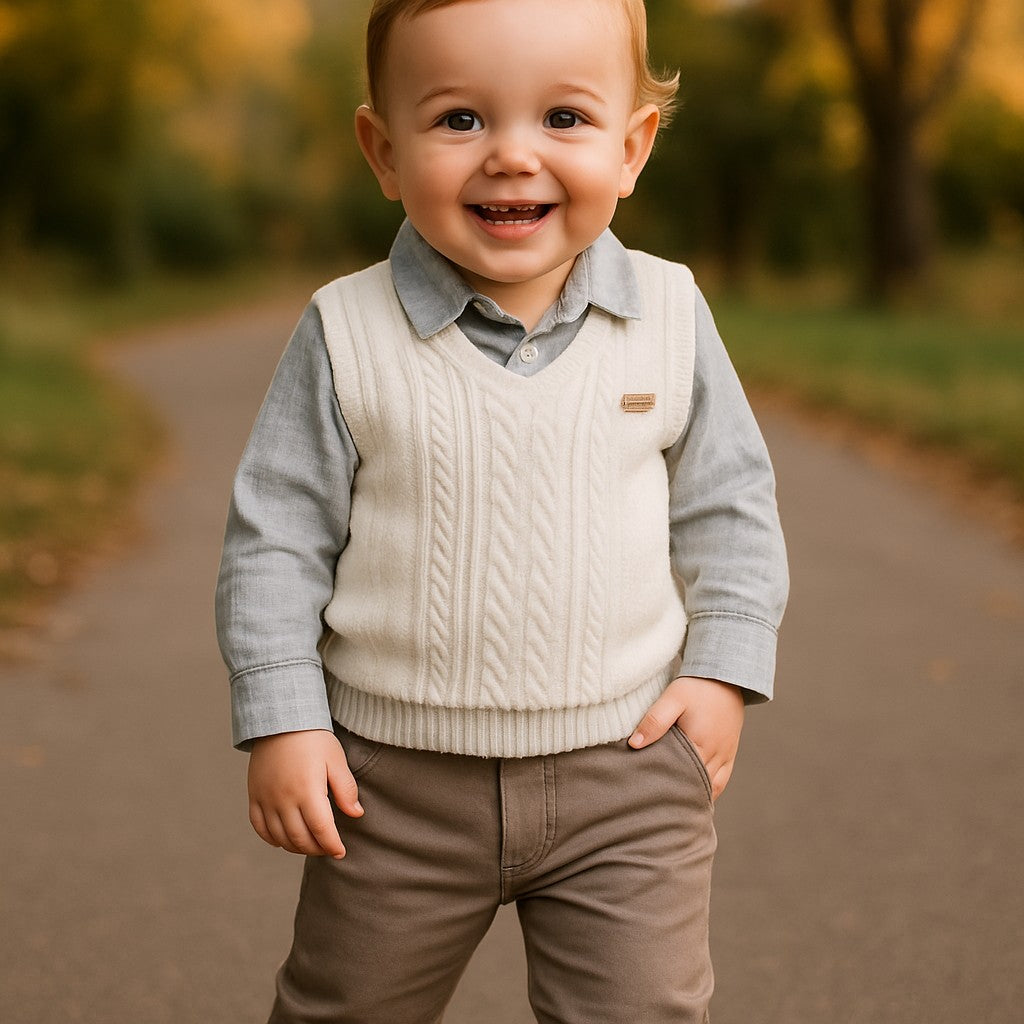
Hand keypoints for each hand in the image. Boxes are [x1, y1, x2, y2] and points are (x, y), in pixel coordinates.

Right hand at [247, 729, 363, 858]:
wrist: (281, 719)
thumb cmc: (313, 738)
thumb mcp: (336, 759)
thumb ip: (346, 789)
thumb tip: (356, 814)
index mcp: (307, 790)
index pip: (321, 830)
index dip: (332, 845)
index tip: (340, 852)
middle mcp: (284, 799)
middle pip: (300, 838)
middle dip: (316, 848)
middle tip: (328, 848)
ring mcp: (266, 799)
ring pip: (279, 837)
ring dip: (296, 846)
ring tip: (310, 844)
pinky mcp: (254, 795)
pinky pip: (259, 827)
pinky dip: (272, 838)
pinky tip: (284, 839)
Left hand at [628, 676, 744, 800]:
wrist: (726, 677)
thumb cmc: (697, 687)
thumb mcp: (672, 699)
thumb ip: (654, 721)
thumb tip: (634, 744)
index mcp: (699, 745)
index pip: (679, 776)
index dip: (663, 786)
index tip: (647, 794)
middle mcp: (715, 756)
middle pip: (693, 784)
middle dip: (676, 794)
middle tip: (655, 803)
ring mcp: (725, 757)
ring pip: (709, 787)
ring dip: (692, 794)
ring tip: (672, 804)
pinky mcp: (730, 754)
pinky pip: (721, 782)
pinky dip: (709, 791)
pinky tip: (694, 796)